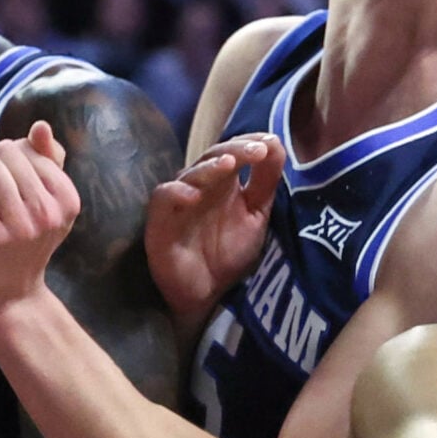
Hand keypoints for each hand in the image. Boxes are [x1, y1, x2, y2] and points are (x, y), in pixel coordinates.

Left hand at [0, 120, 77, 318]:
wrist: (6, 298)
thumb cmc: (20, 246)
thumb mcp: (43, 204)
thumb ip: (46, 163)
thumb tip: (41, 127)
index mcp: (67, 200)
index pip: (30, 148)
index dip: (8, 158)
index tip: (4, 185)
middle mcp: (48, 213)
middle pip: (6, 152)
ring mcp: (20, 226)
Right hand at [145, 133, 281, 320]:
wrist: (206, 294)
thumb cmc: (227, 253)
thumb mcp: (256, 215)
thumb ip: (265, 182)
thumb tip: (276, 143)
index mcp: (222, 182)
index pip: (233, 151)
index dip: (249, 142)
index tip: (271, 143)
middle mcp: (199, 186)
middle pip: (212, 157)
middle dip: (236, 150)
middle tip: (258, 150)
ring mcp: (178, 201)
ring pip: (189, 174)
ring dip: (210, 168)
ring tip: (230, 164)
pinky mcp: (159, 221)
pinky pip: (163, 198)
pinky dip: (176, 193)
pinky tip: (193, 196)